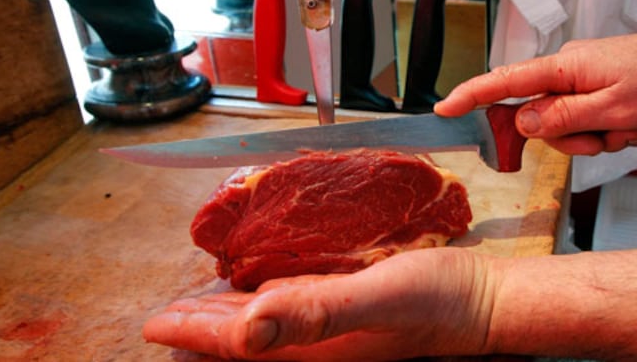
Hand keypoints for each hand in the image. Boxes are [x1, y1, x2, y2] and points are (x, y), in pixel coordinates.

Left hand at [143, 248, 499, 360]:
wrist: (480, 297)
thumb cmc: (437, 300)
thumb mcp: (379, 299)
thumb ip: (316, 312)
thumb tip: (247, 330)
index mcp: (315, 348)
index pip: (239, 345)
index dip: (194, 334)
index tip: (156, 324)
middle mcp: (318, 343)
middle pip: (245, 341)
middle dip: (202, 330)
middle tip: (167, 317)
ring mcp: (333, 328)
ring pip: (267, 325)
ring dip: (230, 317)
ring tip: (200, 307)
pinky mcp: (348, 308)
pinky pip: (294, 306)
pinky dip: (266, 299)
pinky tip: (263, 290)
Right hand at [435, 27, 636, 154]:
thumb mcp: (611, 109)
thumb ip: (561, 118)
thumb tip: (520, 123)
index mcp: (563, 67)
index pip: (505, 82)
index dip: (471, 96)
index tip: (443, 108)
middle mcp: (566, 71)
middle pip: (540, 118)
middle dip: (572, 139)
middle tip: (606, 138)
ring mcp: (581, 80)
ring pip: (567, 126)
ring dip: (599, 137)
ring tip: (632, 127)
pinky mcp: (596, 88)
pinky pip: (588, 121)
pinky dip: (611, 130)